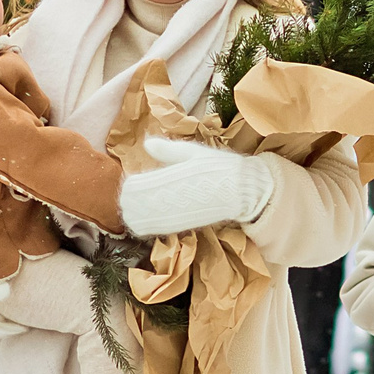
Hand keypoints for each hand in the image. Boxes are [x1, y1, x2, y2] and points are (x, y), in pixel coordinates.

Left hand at [120, 135, 275, 234]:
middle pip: (136, 205)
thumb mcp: (194, 152)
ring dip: (136, 215)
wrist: (243, 189)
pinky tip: (145, 220)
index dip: (130, 186)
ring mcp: (178, 213)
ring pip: (143, 220)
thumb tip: (147, 144)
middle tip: (129, 196)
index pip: (138, 186)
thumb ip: (169, 150)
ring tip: (135, 208)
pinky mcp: (184, 224)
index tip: (131, 182)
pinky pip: (157, 228)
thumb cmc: (220, 166)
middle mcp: (173, 197)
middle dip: (130, 202)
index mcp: (173, 176)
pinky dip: (147, 225)